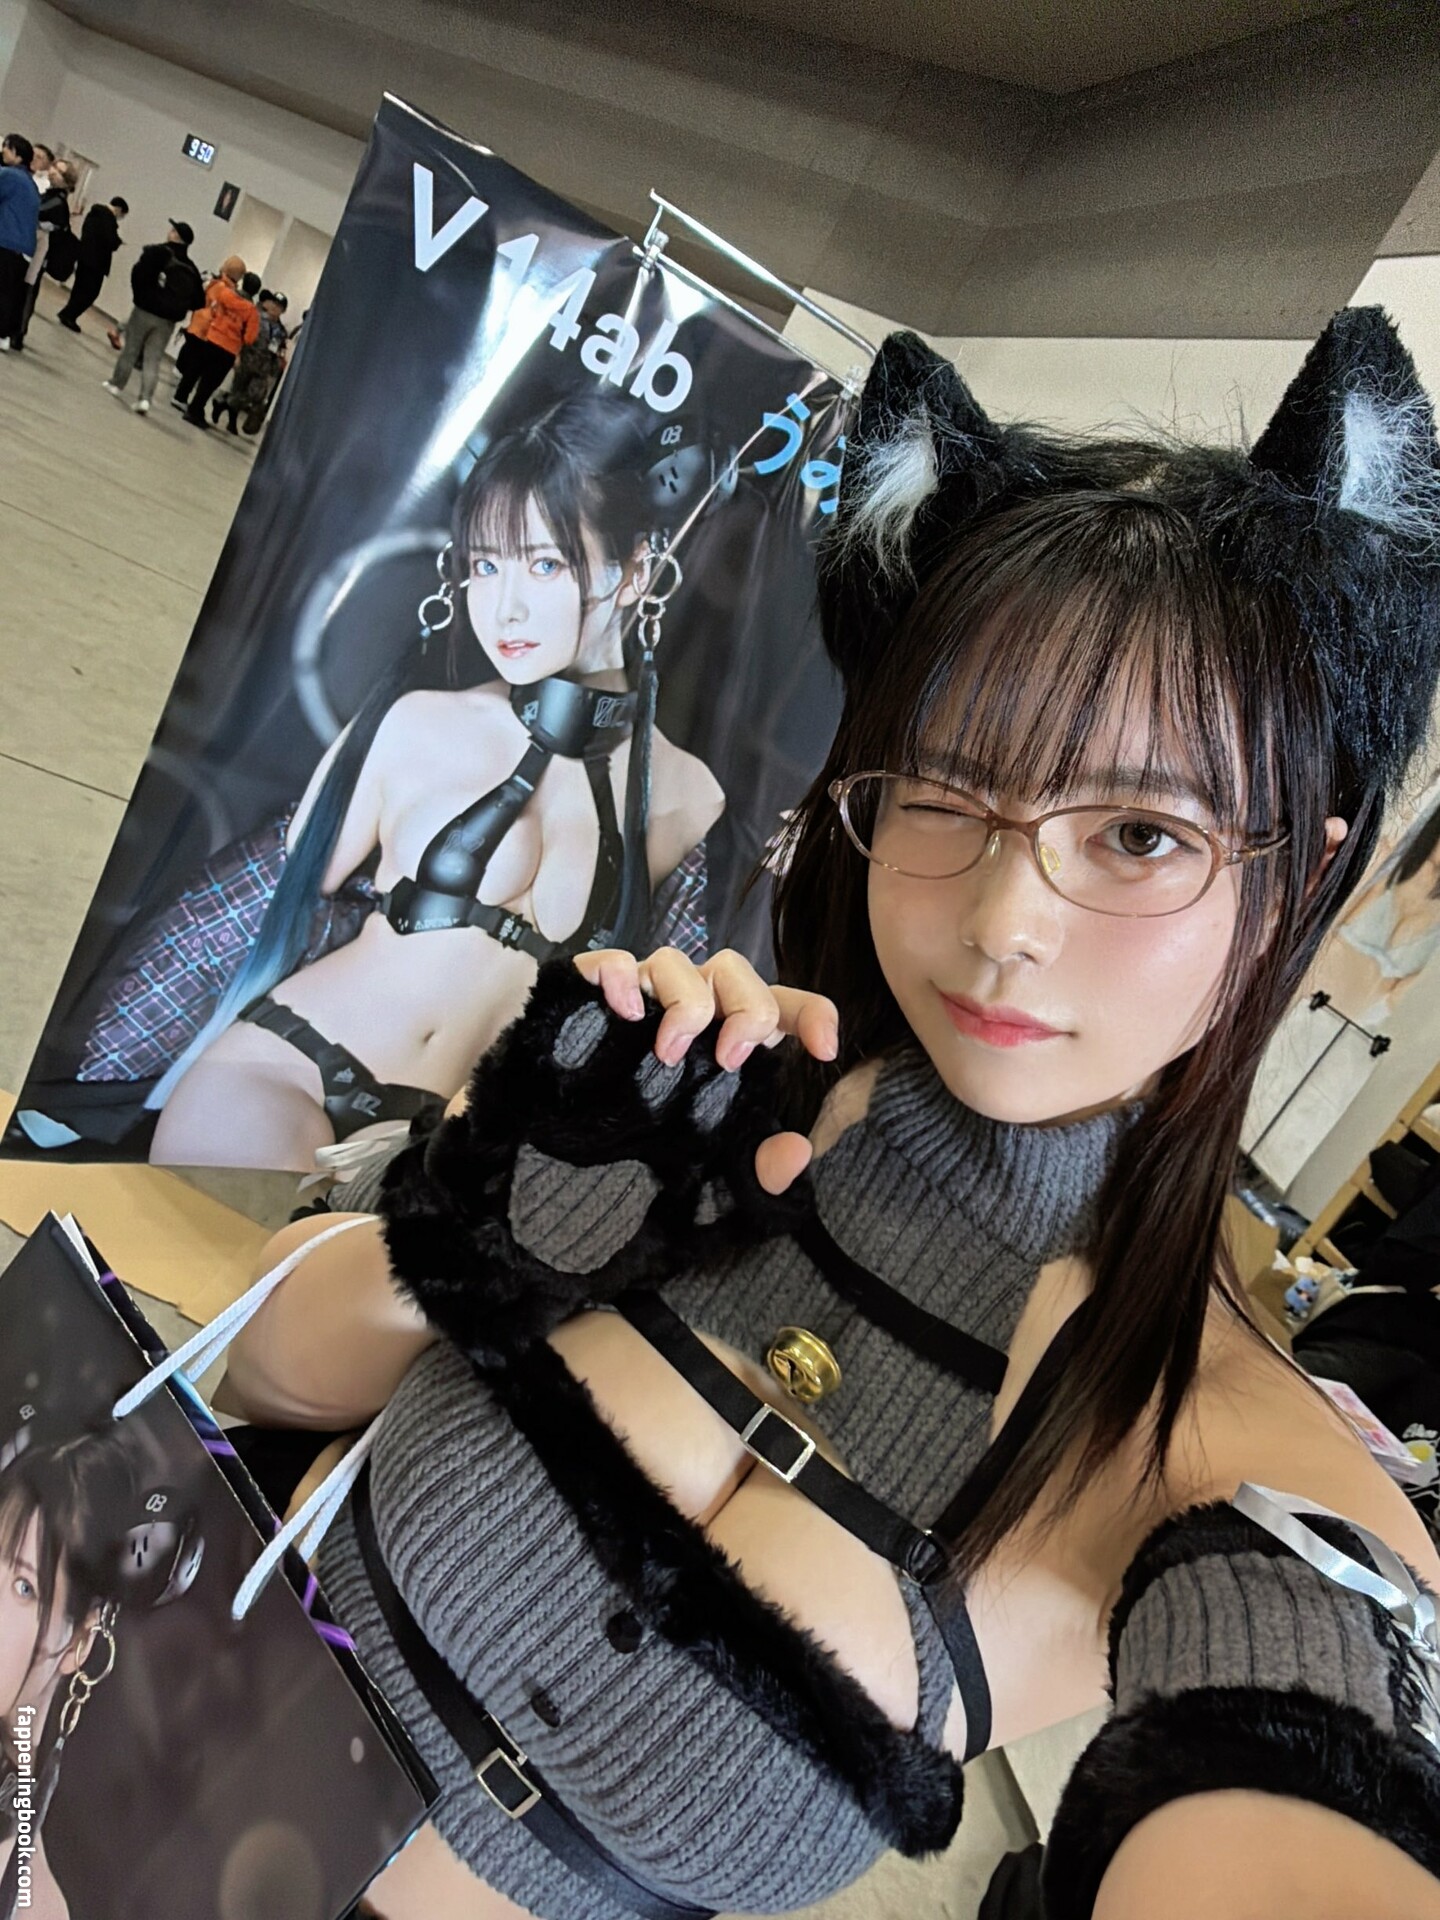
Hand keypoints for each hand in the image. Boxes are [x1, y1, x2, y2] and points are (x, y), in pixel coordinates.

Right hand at [574, 948, 837, 1195]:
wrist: (565, 1145)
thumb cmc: (649, 1143)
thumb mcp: (713, 1166)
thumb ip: (762, 1169)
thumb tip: (797, 1152)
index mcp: (729, 1032)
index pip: (784, 1005)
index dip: (813, 1015)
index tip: (823, 1052)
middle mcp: (690, 1002)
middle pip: (733, 969)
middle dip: (745, 1009)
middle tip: (728, 1062)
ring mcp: (641, 993)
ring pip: (676, 960)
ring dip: (685, 1005)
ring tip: (668, 1056)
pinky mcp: (594, 991)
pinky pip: (613, 962)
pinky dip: (623, 979)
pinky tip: (625, 1013)